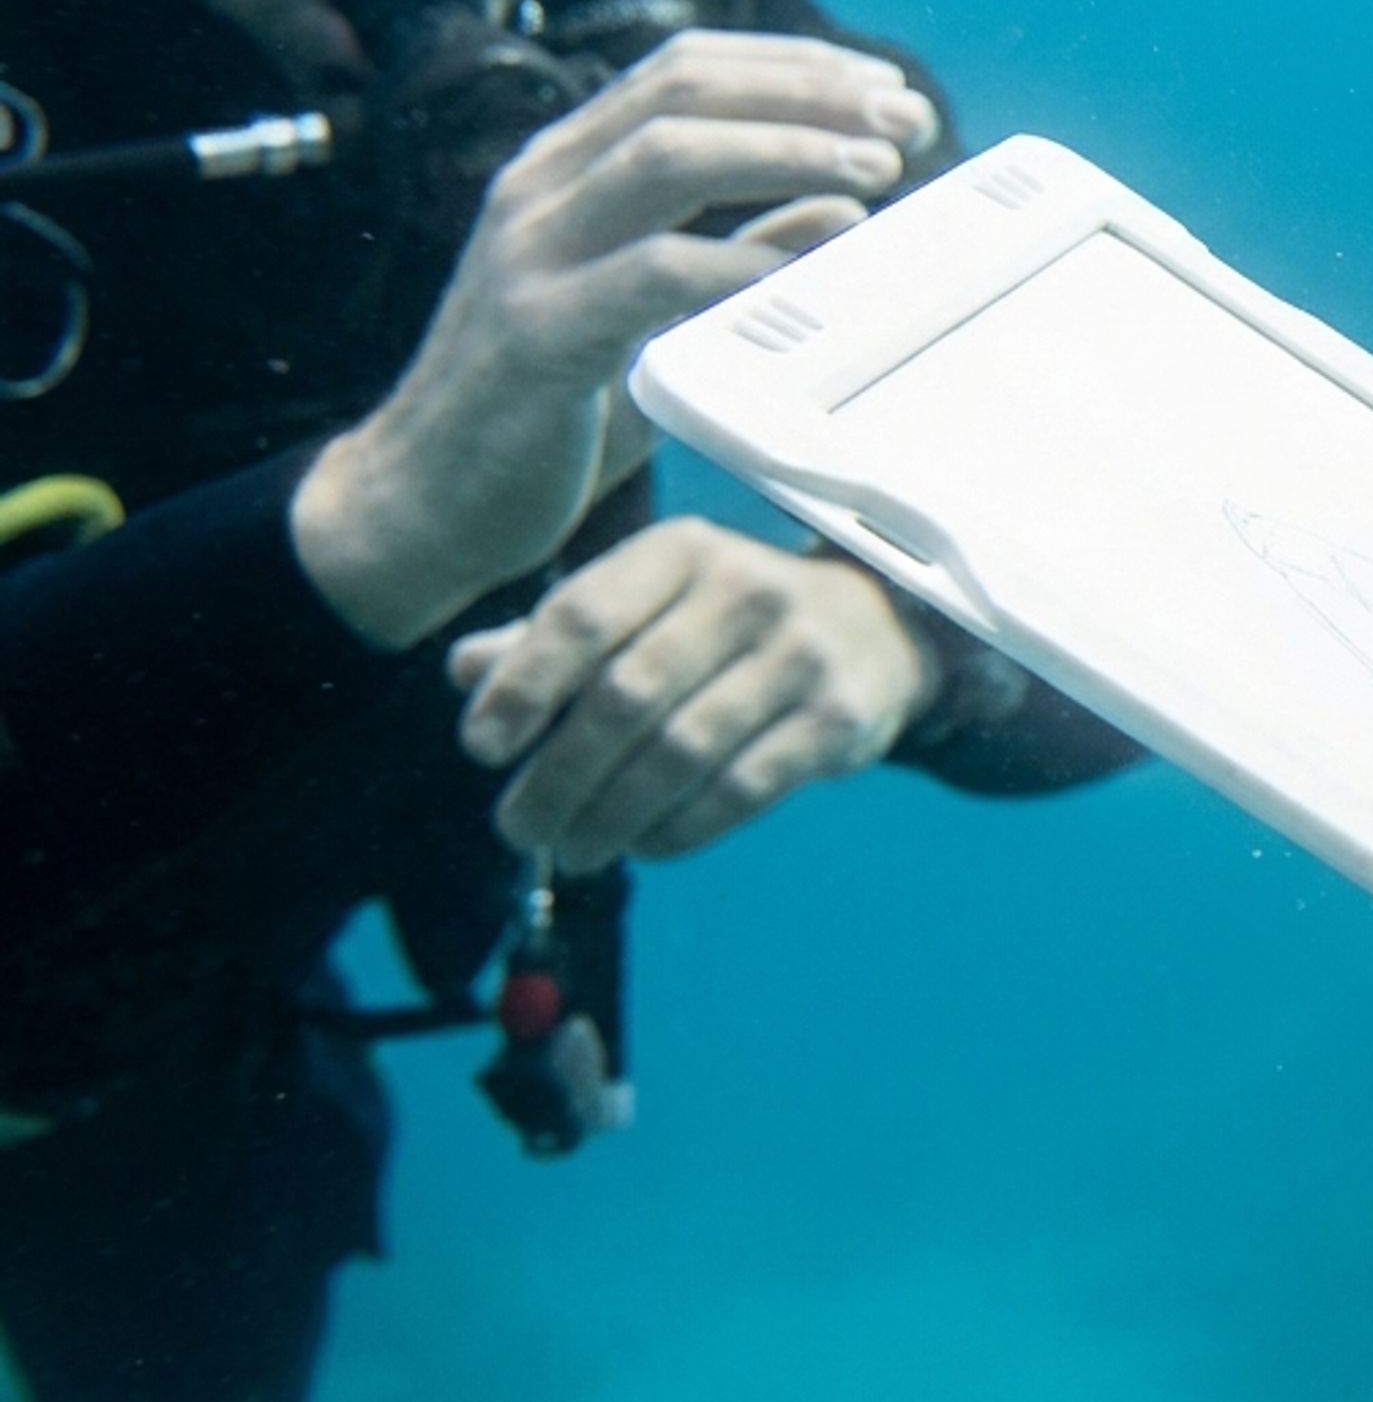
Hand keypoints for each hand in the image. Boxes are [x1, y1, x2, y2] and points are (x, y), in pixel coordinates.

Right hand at [292, 29, 940, 647]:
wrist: (424, 503)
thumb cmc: (552, 408)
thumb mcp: (654, 317)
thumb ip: (736, 255)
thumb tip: (842, 207)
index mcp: (565, 169)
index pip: (684, 70)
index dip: (793, 67)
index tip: (886, 91)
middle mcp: (540, 190)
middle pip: (683, 91)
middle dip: (806, 93)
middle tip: (904, 121)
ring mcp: (529, 255)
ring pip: (665, 156)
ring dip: (784, 151)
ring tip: (875, 172)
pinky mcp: (535, 334)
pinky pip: (649, 274)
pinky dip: (739, 261)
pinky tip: (808, 268)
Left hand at [445, 518, 938, 867]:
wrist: (880, 625)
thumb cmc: (731, 618)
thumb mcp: (653, 600)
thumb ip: (562, 634)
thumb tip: (464, 672)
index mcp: (682, 550)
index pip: (583, 615)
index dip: (522, 687)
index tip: (481, 750)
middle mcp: (746, 590)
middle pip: (626, 697)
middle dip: (558, 776)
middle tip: (518, 829)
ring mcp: (801, 654)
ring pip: (680, 754)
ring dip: (611, 816)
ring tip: (575, 851)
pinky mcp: (841, 718)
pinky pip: (740, 790)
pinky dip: (679, 830)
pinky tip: (645, 846)